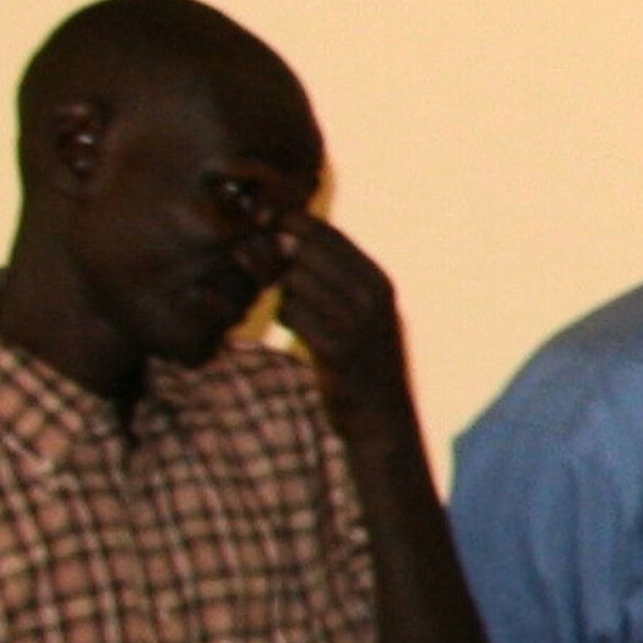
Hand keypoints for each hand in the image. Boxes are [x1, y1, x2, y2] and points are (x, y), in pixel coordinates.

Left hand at [262, 218, 423, 444]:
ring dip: (279, 290)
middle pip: (304, 250)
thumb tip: (281, 236)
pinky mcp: (337, 347)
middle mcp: (371, 295)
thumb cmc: (362, 359)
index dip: (287, 224)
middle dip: (274, 255)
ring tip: (287, 306)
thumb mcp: (361, 311)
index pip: (325, 232)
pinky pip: (291, 312)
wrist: (383, 418)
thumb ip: (332, 276)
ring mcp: (357, 321)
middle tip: (260, 268)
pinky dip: (284, 316)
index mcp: (378, 280)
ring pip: (294, 279)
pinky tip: (294, 326)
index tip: (262, 230)